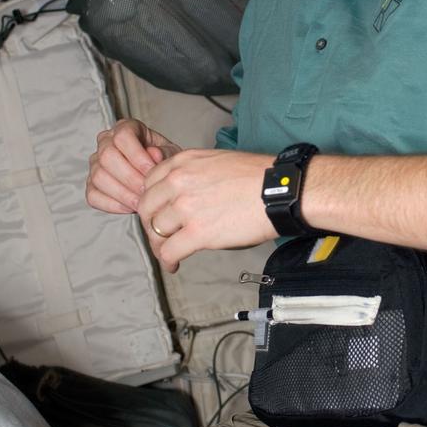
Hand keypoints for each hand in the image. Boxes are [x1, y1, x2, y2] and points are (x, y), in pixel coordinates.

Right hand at [86, 119, 180, 214]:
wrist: (159, 176)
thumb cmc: (164, 161)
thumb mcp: (171, 154)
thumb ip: (164, 153)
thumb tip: (154, 154)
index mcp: (125, 128)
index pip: (122, 137)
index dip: (137, 156)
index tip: (152, 171)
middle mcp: (106, 142)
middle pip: (107, 157)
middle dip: (130, 178)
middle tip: (147, 191)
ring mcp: (96, 163)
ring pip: (99, 177)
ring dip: (123, 193)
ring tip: (142, 201)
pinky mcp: (91, 184)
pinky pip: (94, 195)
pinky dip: (113, 204)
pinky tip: (130, 206)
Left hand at [138, 149, 273, 270]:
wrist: (280, 192)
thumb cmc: (258, 177)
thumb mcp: (217, 161)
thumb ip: (193, 174)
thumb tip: (185, 195)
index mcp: (184, 163)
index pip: (150, 184)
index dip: (153, 203)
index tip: (159, 214)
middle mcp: (179, 182)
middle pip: (147, 208)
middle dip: (151, 225)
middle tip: (161, 237)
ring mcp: (186, 207)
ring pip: (155, 230)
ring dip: (160, 244)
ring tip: (170, 252)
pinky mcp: (198, 232)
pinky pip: (169, 250)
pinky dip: (168, 260)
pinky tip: (174, 264)